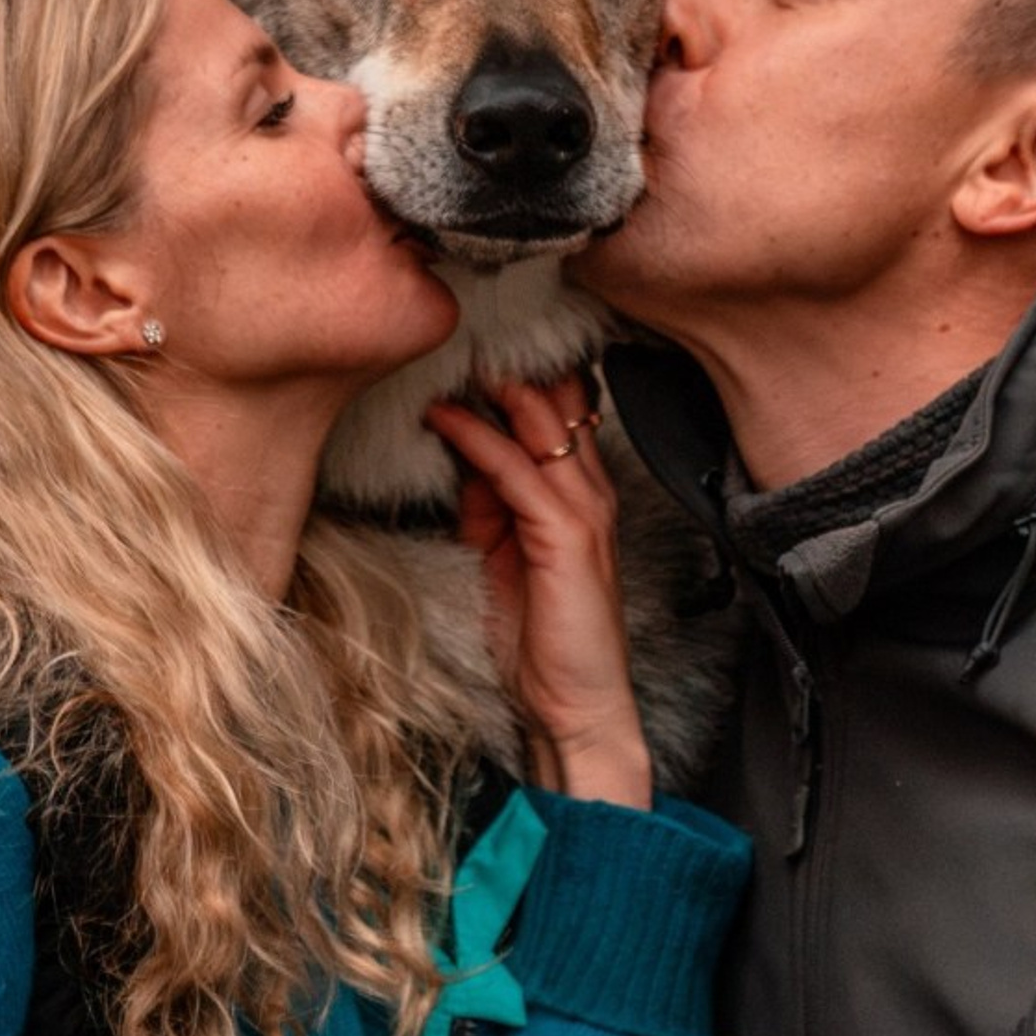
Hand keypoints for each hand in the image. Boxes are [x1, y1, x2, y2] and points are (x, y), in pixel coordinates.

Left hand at [425, 375, 650, 808]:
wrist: (576, 706)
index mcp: (582, 493)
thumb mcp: (502, 553)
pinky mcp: (566, 536)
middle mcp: (591, 492)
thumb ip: (487, 503)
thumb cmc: (542, 639)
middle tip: (456, 330)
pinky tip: (444, 419)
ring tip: (447, 356)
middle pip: (558, 401)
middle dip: (509, 362)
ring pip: (542, 423)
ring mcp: (584, 511)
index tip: (472, 340)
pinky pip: (515, 469)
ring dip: (492, 387)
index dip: (523, 370)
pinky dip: (477, 438)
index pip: (562, 409)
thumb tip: (456, 452)